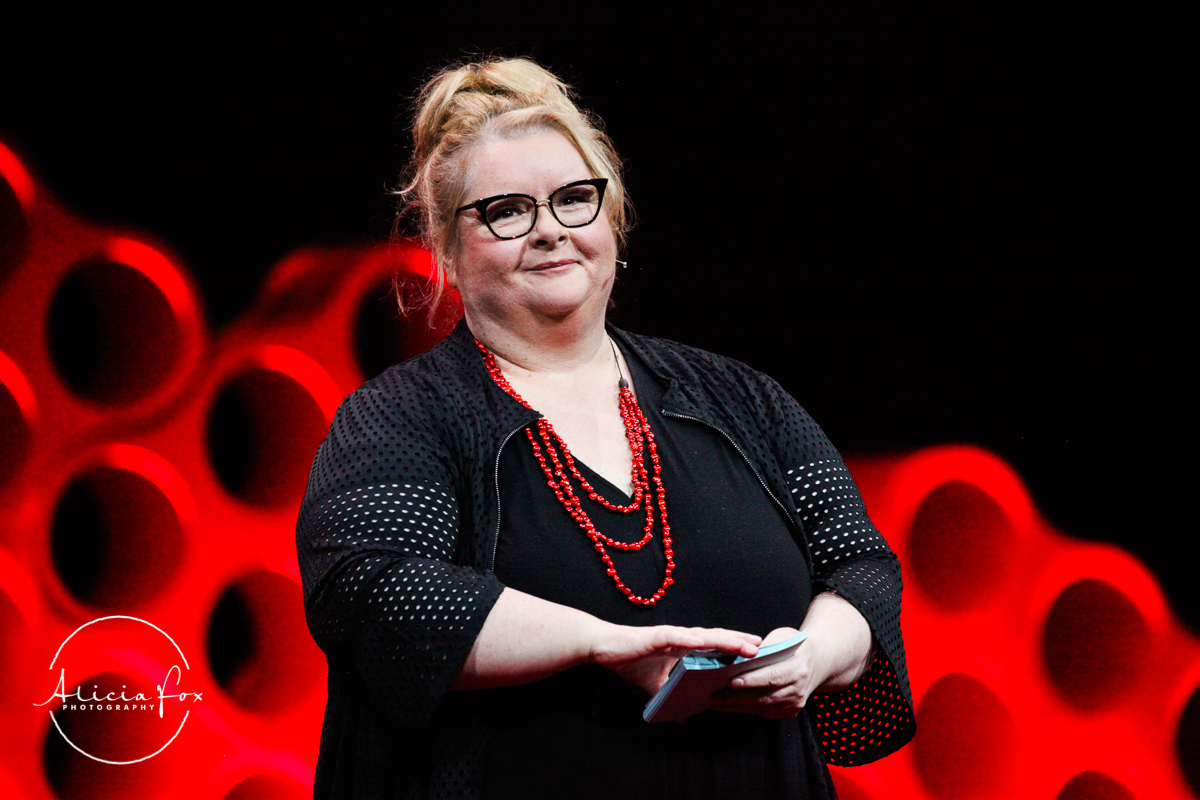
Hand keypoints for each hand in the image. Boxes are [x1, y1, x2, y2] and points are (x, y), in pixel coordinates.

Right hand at [590, 624, 760, 695]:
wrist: (604, 647)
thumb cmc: (629, 660)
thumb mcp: (655, 685)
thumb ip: (670, 696)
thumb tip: (682, 718)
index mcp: (683, 647)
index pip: (715, 647)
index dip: (735, 649)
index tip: (756, 655)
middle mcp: (681, 639)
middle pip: (717, 639)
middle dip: (739, 643)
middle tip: (763, 649)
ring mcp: (671, 636)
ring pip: (703, 637)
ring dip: (724, 640)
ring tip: (744, 645)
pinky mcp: (656, 637)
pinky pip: (676, 637)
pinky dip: (690, 639)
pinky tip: (703, 641)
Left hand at [708, 627, 816, 719]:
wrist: (816, 662)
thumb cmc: (795, 646)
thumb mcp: (783, 636)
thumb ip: (766, 647)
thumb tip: (741, 654)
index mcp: (798, 668)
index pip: (772, 676)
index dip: (752, 680)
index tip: (732, 682)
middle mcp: (798, 689)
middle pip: (765, 696)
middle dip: (737, 698)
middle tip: (715, 696)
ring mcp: (795, 703)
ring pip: (762, 707)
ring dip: (737, 706)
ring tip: (716, 702)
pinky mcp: (789, 712)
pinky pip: (764, 712)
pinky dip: (745, 709)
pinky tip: (729, 706)